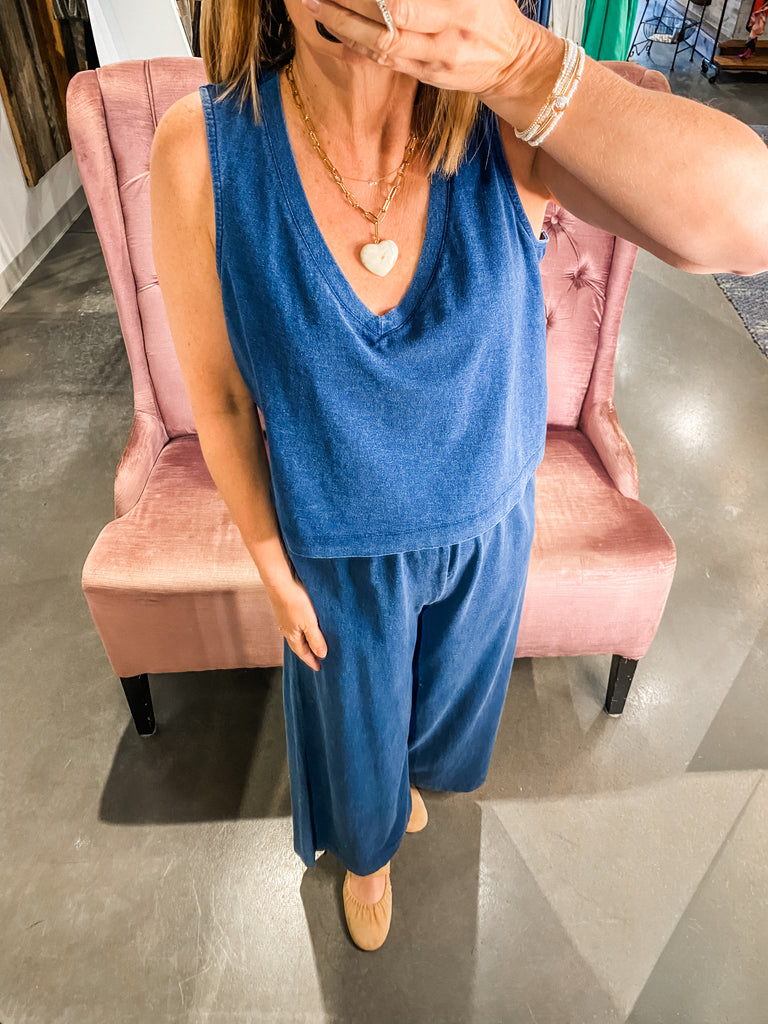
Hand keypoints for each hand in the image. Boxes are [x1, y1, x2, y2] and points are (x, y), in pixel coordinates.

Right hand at [266, 572, 327, 671]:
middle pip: (298, 645)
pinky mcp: (285, 608)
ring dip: (304, 640)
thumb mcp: (309, 623)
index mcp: (292, 635)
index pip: (302, 653)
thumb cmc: (294, 602)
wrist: (280, 582)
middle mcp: (286, 629)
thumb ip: (315, 639)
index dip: (311, 661)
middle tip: (316, 658)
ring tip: (312, 643)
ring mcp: (284, 618)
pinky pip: (295, 623)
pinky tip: (304, 624)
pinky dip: (301, 628)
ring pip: (296, 634)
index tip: (318, 668)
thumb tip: (322, 655)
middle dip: (307, 652)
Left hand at [301, 0, 549, 102]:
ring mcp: (433, 62)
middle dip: (347, 6)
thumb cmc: (494, 11)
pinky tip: (336, 28)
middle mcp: (445, 40)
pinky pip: (384, 61)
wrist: (512, 62)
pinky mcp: (424, 76)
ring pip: (379, 47)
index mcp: (462, 10)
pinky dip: (356, 44)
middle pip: (385, 24)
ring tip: (316, 5)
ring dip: (343, 26)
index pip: (402, 3)